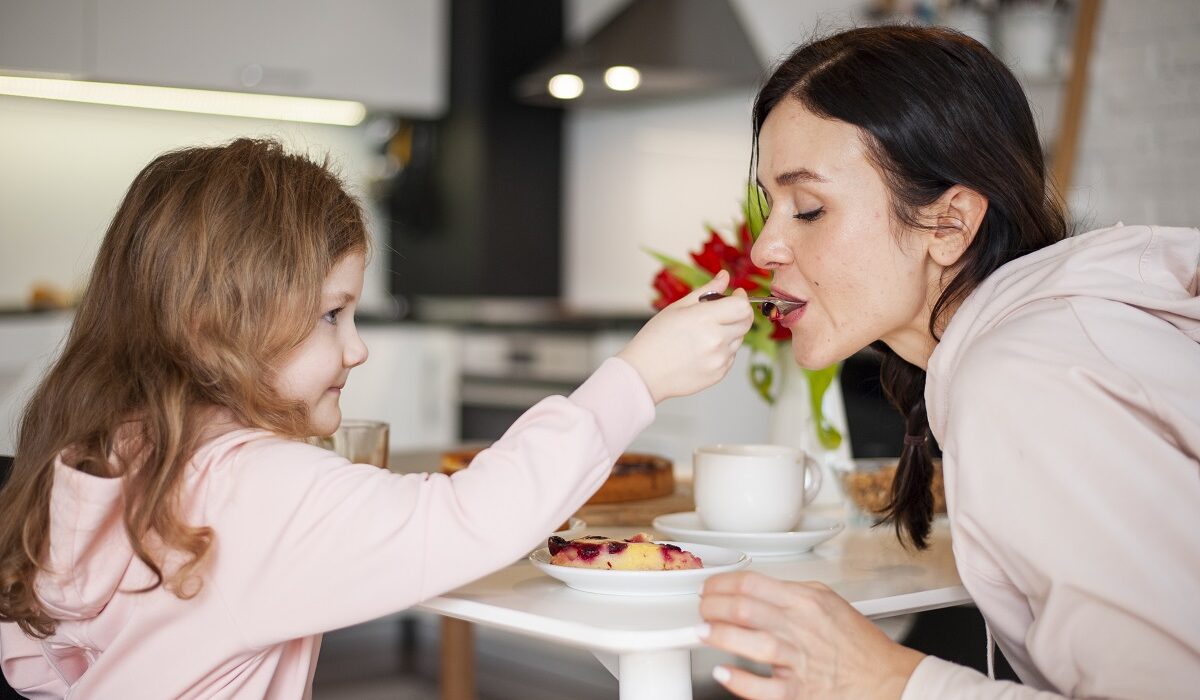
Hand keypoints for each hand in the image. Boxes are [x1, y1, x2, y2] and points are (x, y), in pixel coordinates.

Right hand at [617, 270, 753, 403]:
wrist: (644, 373)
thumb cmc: (655, 339)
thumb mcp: (677, 308)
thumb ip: (706, 291)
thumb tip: (724, 276)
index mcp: (704, 318)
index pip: (742, 306)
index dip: (742, 298)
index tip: (736, 294)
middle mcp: (716, 340)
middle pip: (746, 322)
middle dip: (738, 314)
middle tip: (721, 313)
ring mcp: (719, 359)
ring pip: (738, 340)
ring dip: (729, 333)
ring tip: (703, 336)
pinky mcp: (719, 374)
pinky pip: (730, 357)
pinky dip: (722, 351)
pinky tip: (701, 351)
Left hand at [699, 571, 924, 699]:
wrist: (888, 680)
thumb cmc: (859, 645)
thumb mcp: (829, 602)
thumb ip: (793, 592)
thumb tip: (757, 589)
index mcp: (805, 602)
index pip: (752, 583)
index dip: (721, 584)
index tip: (709, 588)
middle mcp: (800, 628)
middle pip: (744, 609)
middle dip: (712, 606)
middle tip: (701, 609)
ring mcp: (799, 661)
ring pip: (751, 643)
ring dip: (719, 636)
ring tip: (701, 632)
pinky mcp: (800, 692)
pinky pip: (763, 687)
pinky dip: (740, 680)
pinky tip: (724, 672)